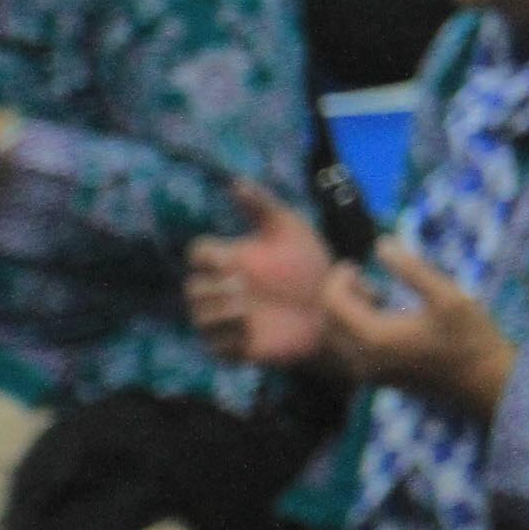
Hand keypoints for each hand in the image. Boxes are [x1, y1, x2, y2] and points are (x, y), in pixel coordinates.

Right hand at [188, 183, 335, 368]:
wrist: (336, 308)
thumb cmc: (310, 265)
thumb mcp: (291, 229)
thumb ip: (263, 205)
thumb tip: (235, 182)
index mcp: (230, 260)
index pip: (198, 254)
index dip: (207, 257)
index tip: (229, 259)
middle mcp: (223, 290)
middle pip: (192, 288)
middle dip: (210, 288)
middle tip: (240, 286)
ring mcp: (229, 320)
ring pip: (200, 318)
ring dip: (216, 313)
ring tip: (244, 308)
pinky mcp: (238, 347)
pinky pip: (215, 347)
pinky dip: (226, 340)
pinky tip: (248, 331)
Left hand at [319, 244, 517, 417]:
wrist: (489, 385)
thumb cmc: (472, 338)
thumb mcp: (448, 295)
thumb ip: (412, 269)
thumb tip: (381, 244)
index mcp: (374, 338)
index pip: (332, 302)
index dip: (338, 278)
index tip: (357, 264)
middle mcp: (364, 360)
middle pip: (327, 322)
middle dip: (338, 296)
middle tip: (364, 278)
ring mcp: (372, 374)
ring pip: (337, 339)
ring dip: (346, 314)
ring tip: (378, 296)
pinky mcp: (382, 380)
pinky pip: (351, 352)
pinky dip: (356, 330)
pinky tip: (387, 319)